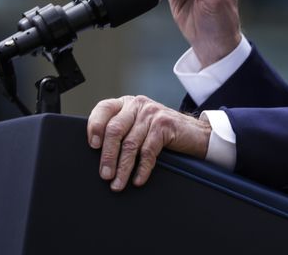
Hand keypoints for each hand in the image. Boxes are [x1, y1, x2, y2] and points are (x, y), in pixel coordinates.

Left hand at [87, 95, 209, 190]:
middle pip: (115, 130)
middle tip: (105, 175)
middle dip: (108, 156)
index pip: (104, 109)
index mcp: (126, 104)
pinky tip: (138, 179)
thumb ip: (121, 131)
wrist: (195, 133)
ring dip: (123, 168)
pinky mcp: (165, 125)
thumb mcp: (138, 126)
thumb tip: (98, 154)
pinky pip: (148, 151)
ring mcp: (151, 113)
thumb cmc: (161, 133)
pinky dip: (142, 169)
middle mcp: (137, 104)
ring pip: (130, 143)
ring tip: (118, 184)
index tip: (92, 146)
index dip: (95, 126)